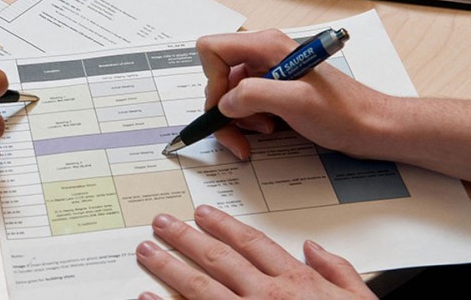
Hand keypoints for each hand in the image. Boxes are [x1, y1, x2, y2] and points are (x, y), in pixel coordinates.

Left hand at [136, 205, 376, 299]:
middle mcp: (267, 296)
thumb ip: (337, 270)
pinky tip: (145, 297)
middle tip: (160, 222)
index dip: (223, 225)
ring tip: (146, 250)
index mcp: (296, 281)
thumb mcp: (359, 299)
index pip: (251, 243)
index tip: (201, 213)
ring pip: (199, 286)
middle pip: (218, 259)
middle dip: (186, 237)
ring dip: (169, 266)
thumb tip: (314, 247)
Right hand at [196, 29, 388, 159]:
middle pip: (217, 78)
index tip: (226, 105)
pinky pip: (244, 105)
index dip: (212, 81)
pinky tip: (268, 129)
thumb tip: (224, 102)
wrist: (371, 127)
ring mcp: (268, 73)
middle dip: (224, 109)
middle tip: (240, 132)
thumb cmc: (344, 112)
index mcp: (266, 46)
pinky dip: (248, 123)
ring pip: (228, 95)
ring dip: (238, 119)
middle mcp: (263, 55)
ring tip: (264, 129)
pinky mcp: (274, 91)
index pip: (212, 50)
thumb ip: (252, 95)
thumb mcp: (296, 102)